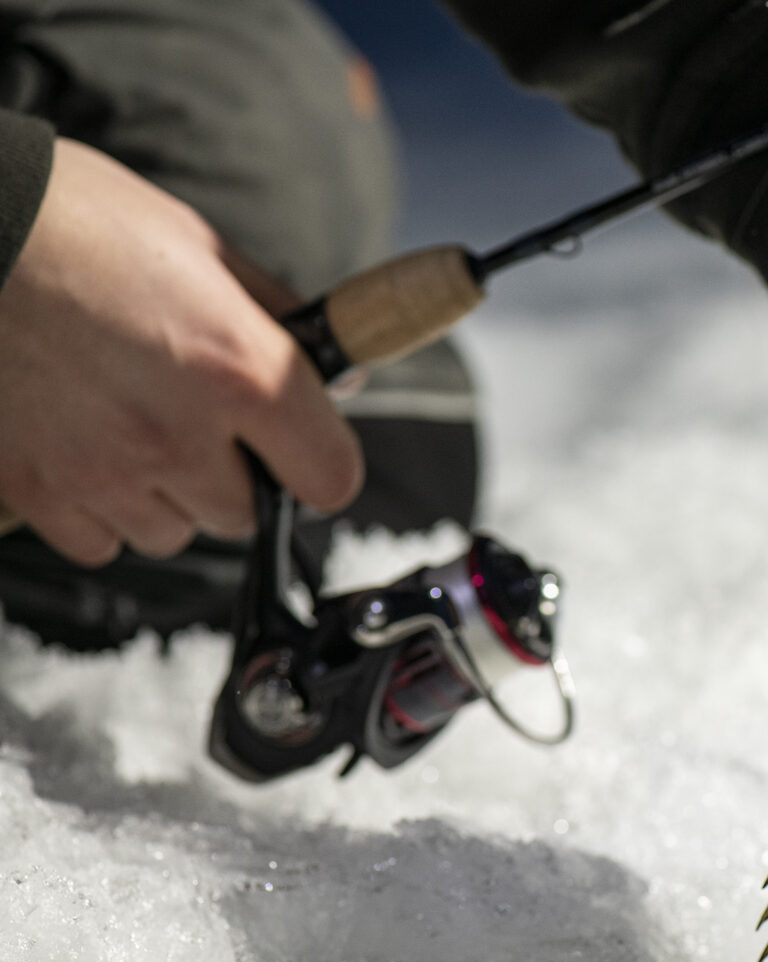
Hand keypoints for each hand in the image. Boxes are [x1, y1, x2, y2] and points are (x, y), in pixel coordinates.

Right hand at [0, 138, 362, 564]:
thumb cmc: (73, 218)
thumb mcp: (202, 249)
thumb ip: (280, 324)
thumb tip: (338, 377)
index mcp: (238, 371)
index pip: (330, 480)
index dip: (320, 463)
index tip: (302, 447)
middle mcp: (175, 434)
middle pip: (244, 512)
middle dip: (231, 472)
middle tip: (193, 413)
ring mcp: (100, 471)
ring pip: (170, 531)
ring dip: (163, 493)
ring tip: (128, 420)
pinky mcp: (32, 489)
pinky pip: (96, 542)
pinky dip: (95, 509)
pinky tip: (80, 445)